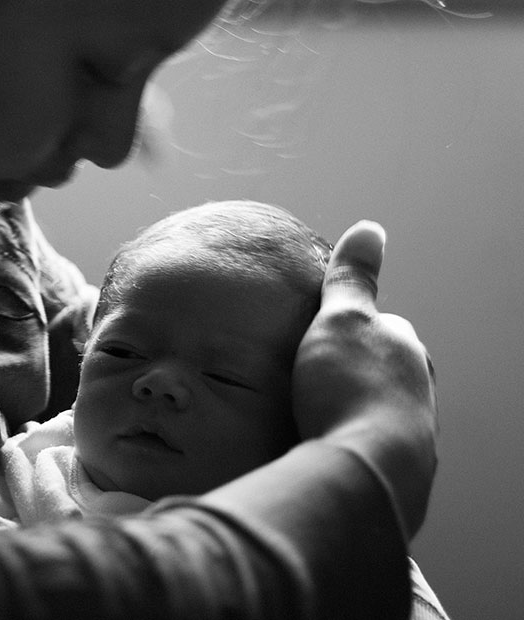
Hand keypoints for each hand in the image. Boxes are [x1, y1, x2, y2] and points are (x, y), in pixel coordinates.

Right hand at [292, 221, 437, 538]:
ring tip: (318, 418)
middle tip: (314, 380)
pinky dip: (352, 442)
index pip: (382, 327)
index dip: (349, 329)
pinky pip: (371, 447)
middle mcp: (420, 388)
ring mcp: (414, 432)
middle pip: (384, 370)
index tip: (321, 339)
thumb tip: (369, 228)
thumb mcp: (342, 319)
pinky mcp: (399, 471)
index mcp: (406, 349)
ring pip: (381, 410)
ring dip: (355, 411)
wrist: (366, 469)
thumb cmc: (350, 388)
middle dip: (355, 372)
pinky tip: (328, 449)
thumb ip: (352, 279)